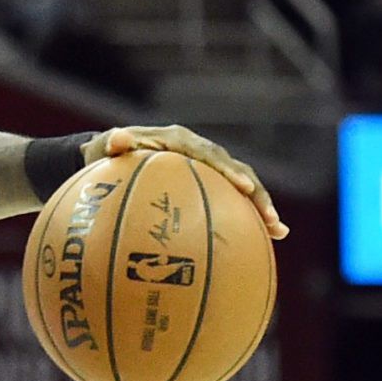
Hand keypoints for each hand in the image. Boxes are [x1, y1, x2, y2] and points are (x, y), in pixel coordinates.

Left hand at [86, 126, 286, 238]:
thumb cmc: (103, 156)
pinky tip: (264, 242)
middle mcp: (198, 152)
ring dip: (261, 207)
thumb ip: (112, 144)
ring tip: (278, 232)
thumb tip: (118, 138)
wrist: (107, 158)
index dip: (229, 170)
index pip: (210, 155)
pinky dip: (245, 218)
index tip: (244, 187)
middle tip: (270, 217)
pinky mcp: (206, 184)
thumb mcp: (102, 149)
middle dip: (257, 194)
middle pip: (236, 171)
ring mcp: (205, 168)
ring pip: (241, 186)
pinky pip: (229, 200)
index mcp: (179, 140)